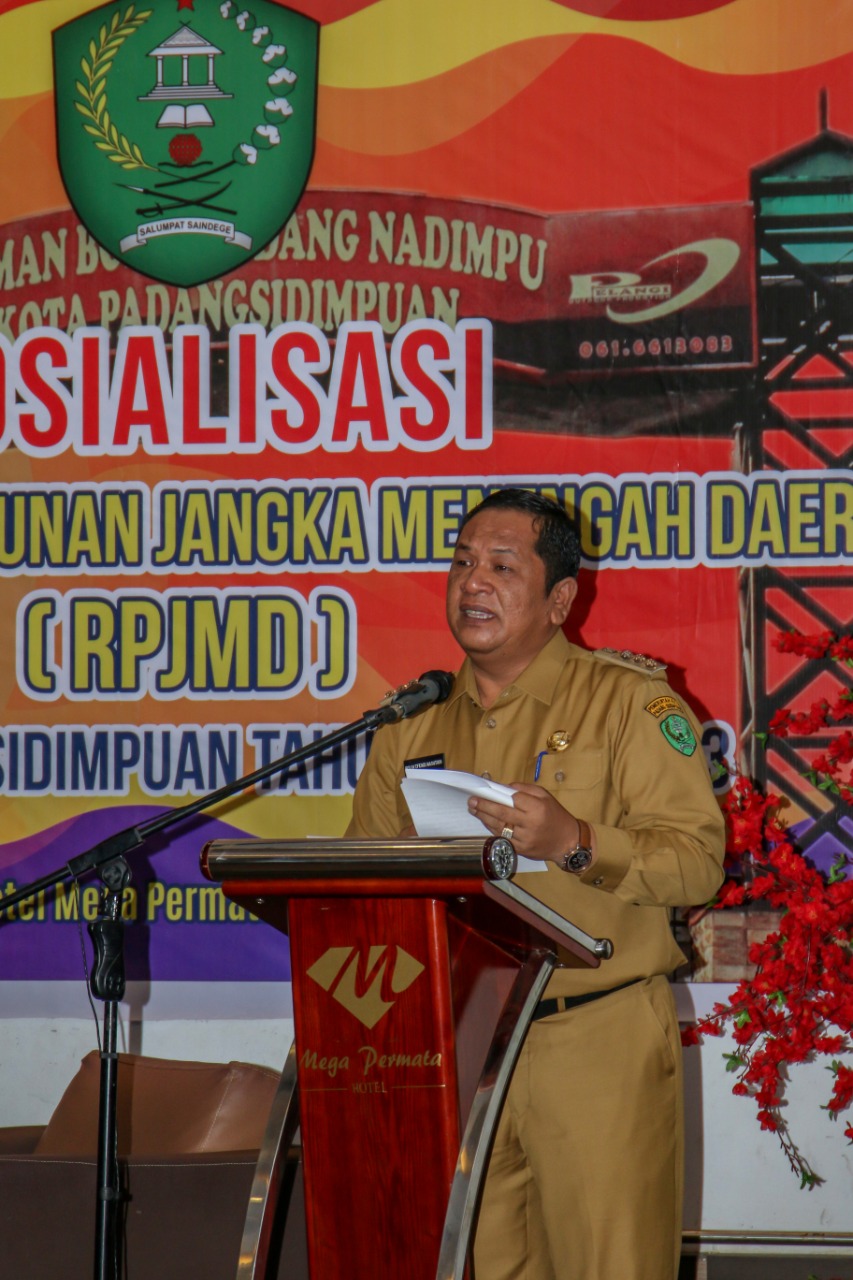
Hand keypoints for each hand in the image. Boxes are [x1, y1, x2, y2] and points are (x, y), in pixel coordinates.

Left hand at [468, 783, 584, 863]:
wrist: (567, 842)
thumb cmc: (556, 815)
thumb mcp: (545, 796)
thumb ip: (525, 789)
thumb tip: (504, 787)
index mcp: (537, 808)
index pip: (513, 799)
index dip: (498, 795)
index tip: (484, 790)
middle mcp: (530, 824)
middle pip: (502, 813)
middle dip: (484, 806)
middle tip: (471, 801)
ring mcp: (524, 839)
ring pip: (499, 827)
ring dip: (484, 818)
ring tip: (474, 809)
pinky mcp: (521, 850)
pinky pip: (502, 838)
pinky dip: (492, 829)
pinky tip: (485, 822)